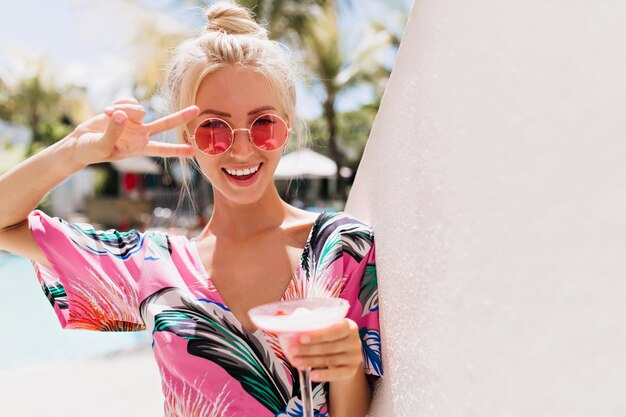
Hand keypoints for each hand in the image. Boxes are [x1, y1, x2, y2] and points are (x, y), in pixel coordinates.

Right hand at [70, 98, 199, 165]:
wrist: (80, 143)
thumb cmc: (92, 151)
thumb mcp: (102, 147)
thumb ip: (113, 132)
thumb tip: (122, 115)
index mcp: (139, 147)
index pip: (162, 149)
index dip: (177, 150)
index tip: (193, 151)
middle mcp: (140, 134)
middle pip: (165, 124)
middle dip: (180, 116)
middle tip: (197, 109)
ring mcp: (133, 121)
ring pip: (139, 109)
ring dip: (123, 109)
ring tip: (106, 115)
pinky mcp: (124, 111)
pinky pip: (128, 102)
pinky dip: (118, 103)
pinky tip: (107, 111)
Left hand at [285, 318, 363, 381]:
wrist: (345, 356)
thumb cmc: (329, 338)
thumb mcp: (322, 328)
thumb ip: (304, 321)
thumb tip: (279, 313)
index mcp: (348, 325)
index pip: (334, 329)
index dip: (318, 334)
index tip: (301, 338)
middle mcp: (354, 340)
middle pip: (329, 346)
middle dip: (309, 349)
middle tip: (292, 350)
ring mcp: (355, 356)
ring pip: (330, 360)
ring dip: (311, 361)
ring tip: (296, 362)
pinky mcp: (352, 370)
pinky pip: (337, 374)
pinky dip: (324, 375)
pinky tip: (312, 375)